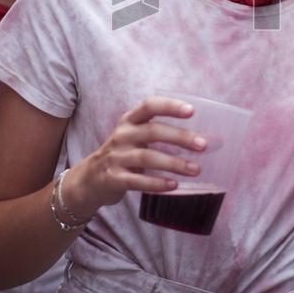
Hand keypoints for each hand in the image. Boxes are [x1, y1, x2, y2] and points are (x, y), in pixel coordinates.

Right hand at [64, 97, 206, 218]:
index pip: (149, 106)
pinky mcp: (114, 178)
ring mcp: (116, 157)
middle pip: (153, 131)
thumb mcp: (134, 136)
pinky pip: (138, 181)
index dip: (170, 106)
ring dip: (174, 164)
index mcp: (129, 121)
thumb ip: (158, 132)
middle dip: (180, 137)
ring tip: (196, 170)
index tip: (191, 111)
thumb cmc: (123, 154)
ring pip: (148, 157)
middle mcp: (122, 135)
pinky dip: (157, 184)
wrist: (90, 179)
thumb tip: (200, 138)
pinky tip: (174, 186)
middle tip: (203, 145)